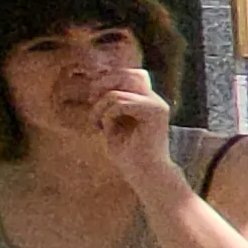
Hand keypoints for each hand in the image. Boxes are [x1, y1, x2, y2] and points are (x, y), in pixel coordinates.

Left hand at [97, 73, 175, 189]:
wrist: (145, 173)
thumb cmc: (128, 154)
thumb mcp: (113, 123)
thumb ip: (110, 105)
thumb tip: (97, 87)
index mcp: (146, 101)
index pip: (130, 74)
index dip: (109, 79)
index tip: (93, 98)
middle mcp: (154, 100)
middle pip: (129, 74)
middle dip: (104, 83)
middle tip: (91, 100)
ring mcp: (157, 105)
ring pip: (119, 91)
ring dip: (100, 106)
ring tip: (95, 122)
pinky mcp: (155, 114)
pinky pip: (121, 103)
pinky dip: (106, 115)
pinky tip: (102, 129)